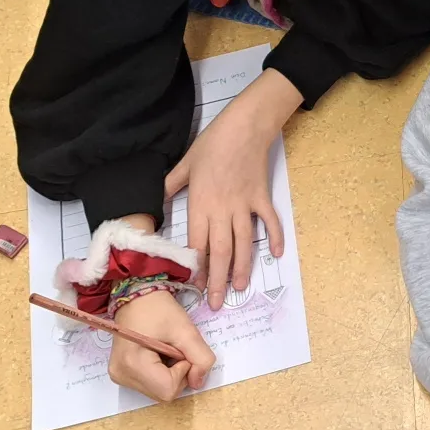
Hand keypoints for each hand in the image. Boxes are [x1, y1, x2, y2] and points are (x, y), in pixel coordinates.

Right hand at [104, 282, 215, 403]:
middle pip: (163, 393)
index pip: (168, 390)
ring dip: (170, 374)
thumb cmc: (159, 308)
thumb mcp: (186, 329)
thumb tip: (199, 383)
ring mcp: (119, 376)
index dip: (183, 373)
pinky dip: (161, 373)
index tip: (180, 350)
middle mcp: (121, 375)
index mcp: (133, 364)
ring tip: (165, 348)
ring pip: (158, 391)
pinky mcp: (121, 375)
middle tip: (175, 348)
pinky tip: (157, 354)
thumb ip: (201, 357)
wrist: (136, 296)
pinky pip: (150, 385)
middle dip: (178, 374)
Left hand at [165, 67, 302, 308]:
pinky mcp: (261, 197)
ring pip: (243, 243)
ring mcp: (245, 205)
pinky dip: (273, 237)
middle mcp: (222, 210)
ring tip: (241, 288)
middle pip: (221, 251)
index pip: (198, 244)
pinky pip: (269, 221)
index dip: (197, 268)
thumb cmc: (213, 143)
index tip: (195, 288)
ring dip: (243, 267)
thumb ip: (169, 186)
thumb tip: (153, 203)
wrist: (245, 125)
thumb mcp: (185, 164)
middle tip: (218, 303)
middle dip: (219, 280)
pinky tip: (275, 254)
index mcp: (201, 204)